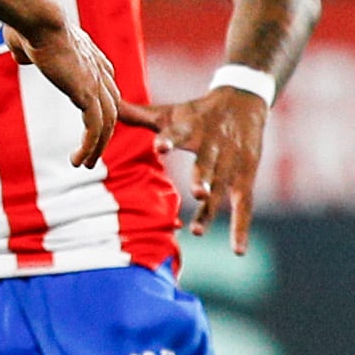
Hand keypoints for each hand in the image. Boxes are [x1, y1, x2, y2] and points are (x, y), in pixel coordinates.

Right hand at [17, 21, 123, 166]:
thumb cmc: (29, 24)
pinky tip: (79, 160)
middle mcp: (99, 70)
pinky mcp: (88, 95)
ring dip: (97, 146)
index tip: (92, 121)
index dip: (101, 104)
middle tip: (91, 150)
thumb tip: (21, 55)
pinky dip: (90, 147)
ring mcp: (96, 83)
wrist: (40, 19)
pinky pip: (95, 129)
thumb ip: (26, 50)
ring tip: (84, 163)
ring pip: (107, 123)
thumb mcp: (25, 39)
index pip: (105, 84)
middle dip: (103, 131)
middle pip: (111, 106)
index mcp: (89, 55)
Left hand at [128, 85, 269, 254]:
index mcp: (191, 128)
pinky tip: (238, 251)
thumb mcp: (170, 112)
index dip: (169, 140)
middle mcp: (214, 146)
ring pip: (223, 188)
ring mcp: (231, 164)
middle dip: (203, 179)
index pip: (178, 133)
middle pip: (208, 164)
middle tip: (197, 193)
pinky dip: (241, 228)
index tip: (160, 147)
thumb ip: (138, 114)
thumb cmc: (197, 113)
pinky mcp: (246, 177)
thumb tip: (109, 104)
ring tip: (199, 230)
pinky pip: (245, 206)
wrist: (243, 102)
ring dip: (212, 209)